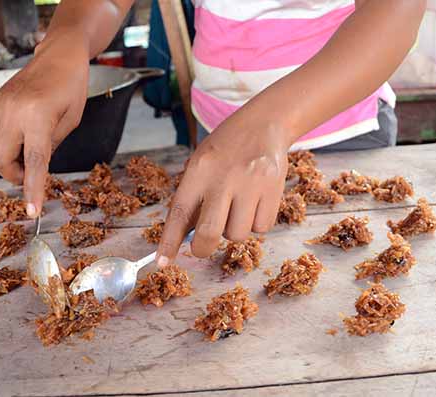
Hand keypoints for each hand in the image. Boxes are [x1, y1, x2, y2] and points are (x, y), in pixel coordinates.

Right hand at [0, 35, 88, 216]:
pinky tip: (12, 141)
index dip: (32, 189)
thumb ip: (52, 146)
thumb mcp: (71, 122)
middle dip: (13, 174)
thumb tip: (36, 168)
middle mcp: (14, 112)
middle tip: (30, 172)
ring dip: (0, 161)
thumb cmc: (72, 87)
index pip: (34, 162)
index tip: (32, 211)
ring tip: (22, 155)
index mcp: (39, 117)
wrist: (58, 56)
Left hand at [157, 116, 289, 264]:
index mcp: (199, 170)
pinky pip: (262, 228)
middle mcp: (225, 177)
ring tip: (237, 206)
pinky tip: (255, 202)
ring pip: (237, 235)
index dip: (169, 241)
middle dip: (203, 249)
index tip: (162, 262)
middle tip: (202, 246)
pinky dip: (256, 223)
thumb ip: (195, 198)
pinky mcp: (273, 190)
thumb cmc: (226, 148)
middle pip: (209, 233)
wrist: (265, 124)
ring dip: (234, 230)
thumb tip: (187, 239)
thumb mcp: (202, 164)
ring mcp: (251, 184)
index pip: (180, 213)